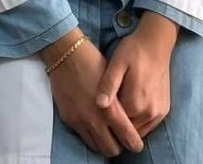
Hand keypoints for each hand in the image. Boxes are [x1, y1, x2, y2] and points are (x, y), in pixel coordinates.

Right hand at [44, 33, 142, 156]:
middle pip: (111, 149)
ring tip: (106, 132)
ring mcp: (79, 121)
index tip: (136, 143)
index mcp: (110, 109)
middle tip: (120, 138)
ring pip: (96, 147)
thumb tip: (129, 119)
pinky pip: (82, 136)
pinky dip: (89, 134)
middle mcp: (95, 119)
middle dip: (118, 146)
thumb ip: (120, 104)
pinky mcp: (68, 119)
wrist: (66, 53)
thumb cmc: (94, 61)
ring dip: (103, 142)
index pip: (128, 138)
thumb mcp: (114, 81)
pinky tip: (92, 123)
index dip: (135, 143)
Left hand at [95, 13, 177, 138]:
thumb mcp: (117, 63)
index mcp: (136, 103)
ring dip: (128, 125)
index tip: (98, 108)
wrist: (157, 42)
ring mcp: (159, 113)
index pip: (116, 124)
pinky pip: (148, 125)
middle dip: (116, 125)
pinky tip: (129, 107)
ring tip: (117, 107)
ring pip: (138, 130)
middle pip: (128, 130)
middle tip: (107, 108)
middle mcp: (150, 113)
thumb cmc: (134, 50)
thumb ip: (108, 84)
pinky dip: (138, 122)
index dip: (105, 119)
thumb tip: (99, 104)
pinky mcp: (164, 110)